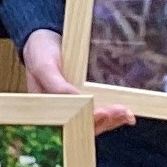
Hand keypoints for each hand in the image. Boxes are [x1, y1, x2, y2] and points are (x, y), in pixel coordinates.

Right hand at [14, 30, 134, 129]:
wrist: (44, 40)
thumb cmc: (40, 53)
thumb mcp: (44, 66)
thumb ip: (57, 85)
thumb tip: (79, 101)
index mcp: (46, 108)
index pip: (67, 123)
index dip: (85, 122)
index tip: (100, 113)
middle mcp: (61, 112)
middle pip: (84, 126)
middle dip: (104, 121)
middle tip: (120, 111)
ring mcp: (74, 108)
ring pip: (94, 122)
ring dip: (112, 120)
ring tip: (127, 113)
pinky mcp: (85, 102)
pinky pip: (99, 113)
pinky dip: (113, 116)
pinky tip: (127, 115)